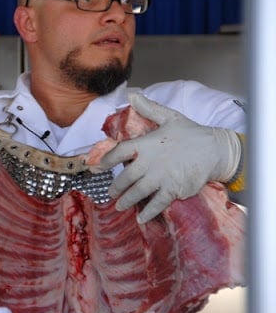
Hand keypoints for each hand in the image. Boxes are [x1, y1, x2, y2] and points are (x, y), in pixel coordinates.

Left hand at [100, 93, 240, 222]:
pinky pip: (156, 204)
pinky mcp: (173, 189)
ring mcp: (161, 177)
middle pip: (125, 177)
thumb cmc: (190, 133)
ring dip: (126, 201)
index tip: (96, 167)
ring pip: (138, 192)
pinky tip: (140, 218)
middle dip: (115, 187)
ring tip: (119, 206)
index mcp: (146, 144)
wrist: (216, 150)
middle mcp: (150, 162)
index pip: (119, 152)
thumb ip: (148, 108)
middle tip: (110, 193)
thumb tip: (131, 94)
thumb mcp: (169, 117)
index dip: (106, 160)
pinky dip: (147, 212)